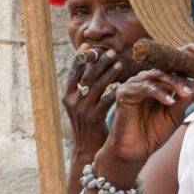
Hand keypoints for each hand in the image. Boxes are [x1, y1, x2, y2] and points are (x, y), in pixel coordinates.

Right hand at [63, 44, 122, 161]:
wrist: (87, 148)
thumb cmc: (89, 122)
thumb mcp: (83, 103)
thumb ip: (86, 87)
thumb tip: (94, 64)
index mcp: (68, 95)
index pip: (74, 72)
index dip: (81, 58)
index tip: (90, 45)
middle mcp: (72, 101)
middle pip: (86, 76)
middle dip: (99, 62)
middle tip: (111, 52)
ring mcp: (82, 110)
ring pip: (97, 86)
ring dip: (109, 73)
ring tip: (120, 63)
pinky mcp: (94, 118)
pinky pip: (106, 100)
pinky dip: (116, 90)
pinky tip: (125, 83)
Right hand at [103, 44, 193, 164]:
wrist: (136, 151)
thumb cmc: (155, 132)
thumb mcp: (176, 114)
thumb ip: (186, 97)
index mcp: (163, 81)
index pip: (177, 61)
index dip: (191, 52)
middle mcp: (149, 78)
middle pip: (170, 68)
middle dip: (187, 80)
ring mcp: (136, 83)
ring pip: (159, 74)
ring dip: (176, 84)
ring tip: (187, 95)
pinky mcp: (125, 92)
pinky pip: (145, 87)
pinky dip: (160, 93)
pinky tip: (170, 102)